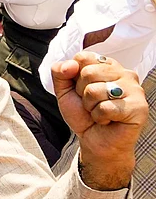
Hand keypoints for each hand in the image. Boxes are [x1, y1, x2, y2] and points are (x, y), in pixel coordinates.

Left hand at [52, 52, 146, 190]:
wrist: (94, 140)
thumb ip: (60, 72)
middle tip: (92, 103)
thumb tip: (70, 65)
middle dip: (82, 93)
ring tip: (100, 112)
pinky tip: (108, 120)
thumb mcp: (64, 90)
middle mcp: (124, 73)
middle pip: (88, 72)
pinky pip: (106, 108)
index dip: (75, 76)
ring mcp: (134, 89)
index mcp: (107, 65)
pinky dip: (99, 117)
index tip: (81, 89)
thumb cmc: (83, 114)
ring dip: (90, 106)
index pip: (83, 57)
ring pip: (95, 90)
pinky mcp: (139, 107)